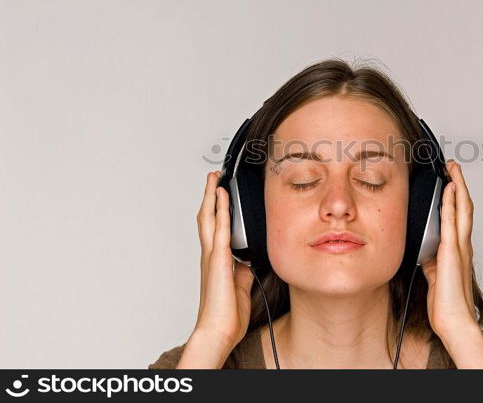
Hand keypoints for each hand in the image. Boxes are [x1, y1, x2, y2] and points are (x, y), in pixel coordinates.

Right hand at [193, 171, 254, 348]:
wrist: (218, 331)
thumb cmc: (227, 315)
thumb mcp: (241, 286)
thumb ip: (244, 270)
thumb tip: (249, 259)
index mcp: (216, 262)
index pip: (214, 229)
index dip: (215, 210)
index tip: (219, 195)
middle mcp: (210, 256)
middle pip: (205, 218)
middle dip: (208, 197)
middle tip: (212, 179)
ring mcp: (213, 256)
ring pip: (208, 218)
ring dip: (211, 196)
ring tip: (214, 179)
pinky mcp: (219, 259)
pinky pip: (220, 228)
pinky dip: (221, 210)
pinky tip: (223, 196)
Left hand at [421, 159, 477, 338]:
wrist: (453, 320)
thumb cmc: (445, 304)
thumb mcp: (434, 275)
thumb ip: (432, 260)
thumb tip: (425, 252)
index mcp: (457, 250)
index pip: (459, 217)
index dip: (456, 197)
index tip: (450, 181)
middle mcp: (462, 245)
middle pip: (465, 207)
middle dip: (459, 184)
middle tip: (454, 167)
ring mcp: (459, 248)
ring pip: (462, 209)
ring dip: (458, 187)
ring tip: (453, 169)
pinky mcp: (452, 252)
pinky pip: (452, 223)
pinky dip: (451, 204)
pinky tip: (449, 191)